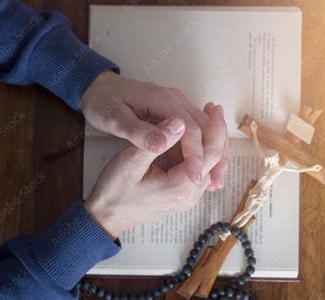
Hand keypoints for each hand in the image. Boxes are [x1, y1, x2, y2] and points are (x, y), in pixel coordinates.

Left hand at [81, 71, 227, 189]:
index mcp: (163, 100)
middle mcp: (176, 101)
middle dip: (213, 157)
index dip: (195, 154)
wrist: (99, 88)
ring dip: (212, 155)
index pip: (190, 128)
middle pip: (205, 128)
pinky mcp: (176, 114)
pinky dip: (202, 151)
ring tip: (216, 182)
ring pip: (204, 131)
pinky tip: (203, 170)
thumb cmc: (103, 103)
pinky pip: (196, 133)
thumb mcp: (114, 119)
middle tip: (216, 184)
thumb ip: (138, 132)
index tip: (195, 177)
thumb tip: (162, 144)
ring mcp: (178, 106)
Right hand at [84, 104, 226, 238]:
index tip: (214, 108)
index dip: (215, 128)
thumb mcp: (130, 161)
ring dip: (211, 141)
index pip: (210, 155)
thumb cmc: (114, 190)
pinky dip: (202, 151)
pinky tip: (196, 135)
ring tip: (209, 116)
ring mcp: (186, 197)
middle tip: (214, 108)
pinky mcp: (181, 195)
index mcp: (180, 187)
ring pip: (210, 165)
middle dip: (217, 132)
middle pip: (215, 160)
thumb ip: (156, 141)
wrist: (106, 215)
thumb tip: (180, 121)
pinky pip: (200, 170)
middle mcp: (189, 195)